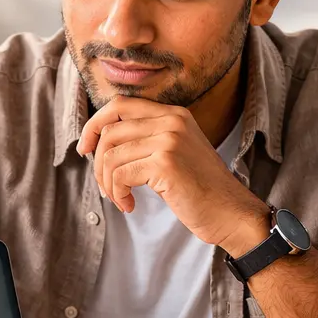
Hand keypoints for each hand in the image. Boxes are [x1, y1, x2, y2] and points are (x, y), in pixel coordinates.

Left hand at [78, 98, 266, 251]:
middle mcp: (172, 121)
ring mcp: (170, 140)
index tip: (86, 148)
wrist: (231, 213)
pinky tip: (129, 206)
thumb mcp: (175, 154)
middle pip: (110, 130)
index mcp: (174, 114)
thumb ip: (147, 140)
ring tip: (120, 199)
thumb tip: (99, 142)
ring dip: (108, 183)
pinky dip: (118, 193)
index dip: (95, 124)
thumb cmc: (201, 191)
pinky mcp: (166, 163)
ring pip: (111, 155)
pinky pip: (121, 174)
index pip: (120, 105)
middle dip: (98, 162)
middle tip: (106, 186)